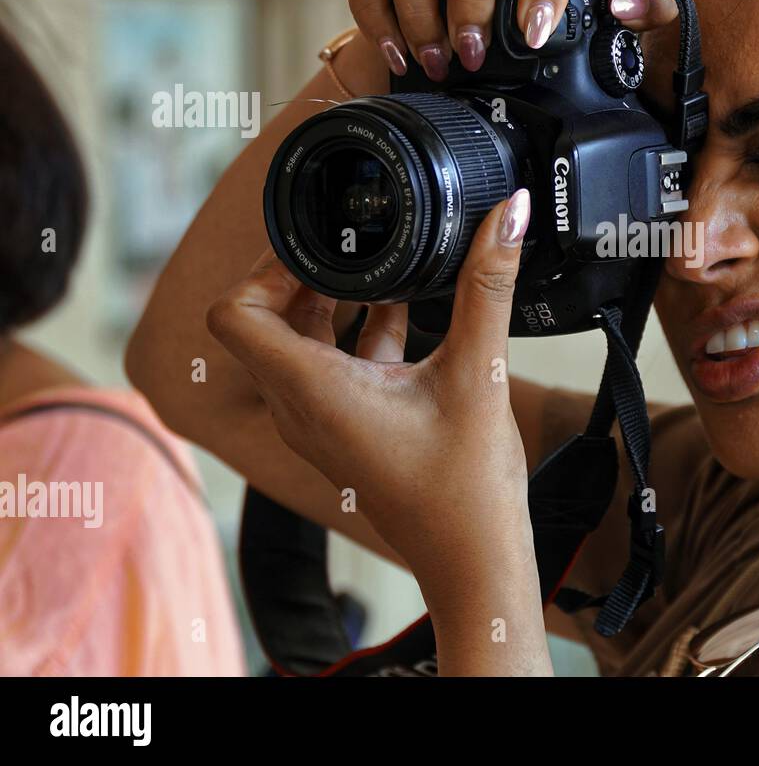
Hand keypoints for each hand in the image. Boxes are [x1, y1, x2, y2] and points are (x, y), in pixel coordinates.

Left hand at [206, 189, 533, 598]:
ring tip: (376, 264)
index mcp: (312, 390)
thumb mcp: (478, 371)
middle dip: (299, 274)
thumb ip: (489, 285)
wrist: (473, 559)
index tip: (314, 238)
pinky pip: (331, 367)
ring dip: (329, 301)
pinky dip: (355, 332)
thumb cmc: (465, 487)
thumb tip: (508, 214)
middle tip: (345, 237)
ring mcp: (321, 423)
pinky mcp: (347, 431)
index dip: (263, 266)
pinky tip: (405, 309)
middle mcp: (301, 408)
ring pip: (298, 344)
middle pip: (263, 321)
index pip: (235, 313)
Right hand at [345, 0, 679, 80]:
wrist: (469, 13)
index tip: (535, 32)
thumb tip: (629, 5)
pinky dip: (376, 7)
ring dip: (418, 4)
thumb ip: (640, 11)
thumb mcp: (597, 13)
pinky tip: (397, 52)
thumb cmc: (536, 7)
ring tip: (434, 62)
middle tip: (471, 51)